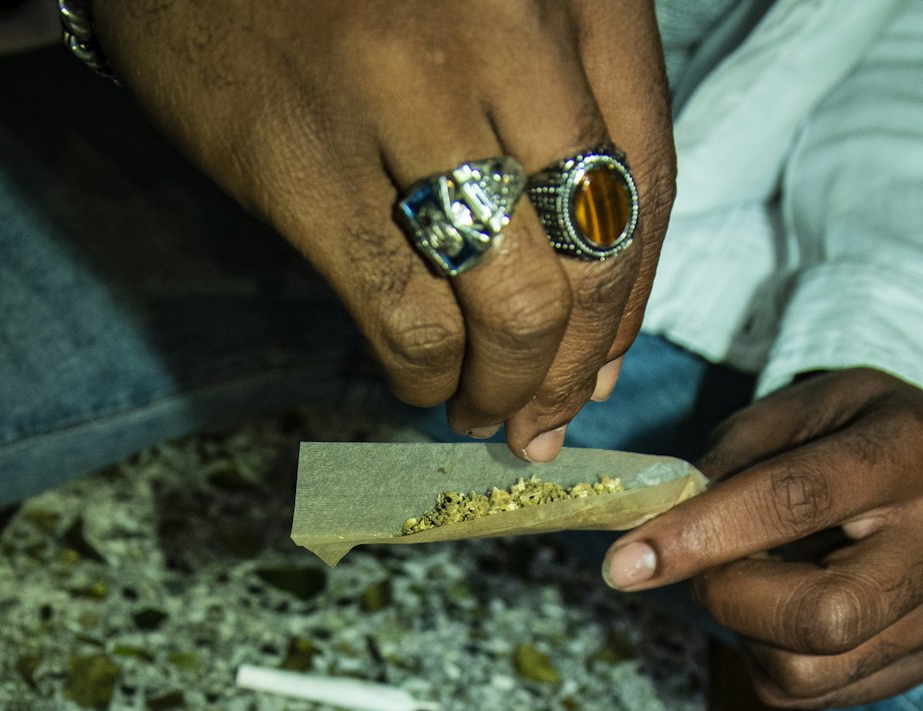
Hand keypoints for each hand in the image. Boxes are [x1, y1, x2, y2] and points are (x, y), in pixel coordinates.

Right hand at [92, 0, 673, 458]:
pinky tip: (423, 386)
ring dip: (505, 390)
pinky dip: (427, 378)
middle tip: (546, 419)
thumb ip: (553, 111)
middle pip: (591, 256)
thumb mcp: (488, 4)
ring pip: (511, 307)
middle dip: (575, 368)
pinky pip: (409, 319)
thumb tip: (593, 307)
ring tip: (485, 415)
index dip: (631, 300)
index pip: (647, 177)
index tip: (603, 365)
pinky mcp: (313, 165)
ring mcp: (410, 97)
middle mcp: (509, 30)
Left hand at [602, 369, 922, 708]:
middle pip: (819, 615)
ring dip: (748, 633)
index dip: (698, 535)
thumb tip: (662, 519)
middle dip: (732, 595)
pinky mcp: (918, 665)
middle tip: (713, 562)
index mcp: (902, 455)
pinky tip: (786, 608)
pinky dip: (772, 658)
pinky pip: (814, 693)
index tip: (625, 562)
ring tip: (759, 580)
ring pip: (808, 672)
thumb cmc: (870, 434)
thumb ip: (740, 452)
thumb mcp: (817, 407)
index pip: (793, 501)